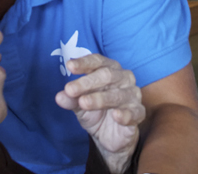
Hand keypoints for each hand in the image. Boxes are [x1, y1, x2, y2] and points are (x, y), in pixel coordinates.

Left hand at [55, 54, 144, 173]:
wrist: (108, 136)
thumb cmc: (94, 111)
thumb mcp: (78, 105)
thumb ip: (71, 99)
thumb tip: (59, 97)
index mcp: (108, 69)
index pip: (97, 61)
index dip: (84, 63)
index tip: (69, 66)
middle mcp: (123, 78)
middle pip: (107, 75)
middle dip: (87, 82)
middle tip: (70, 89)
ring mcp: (132, 95)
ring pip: (118, 94)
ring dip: (100, 98)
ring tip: (83, 103)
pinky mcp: (138, 113)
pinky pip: (134, 112)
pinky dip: (125, 114)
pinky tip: (115, 116)